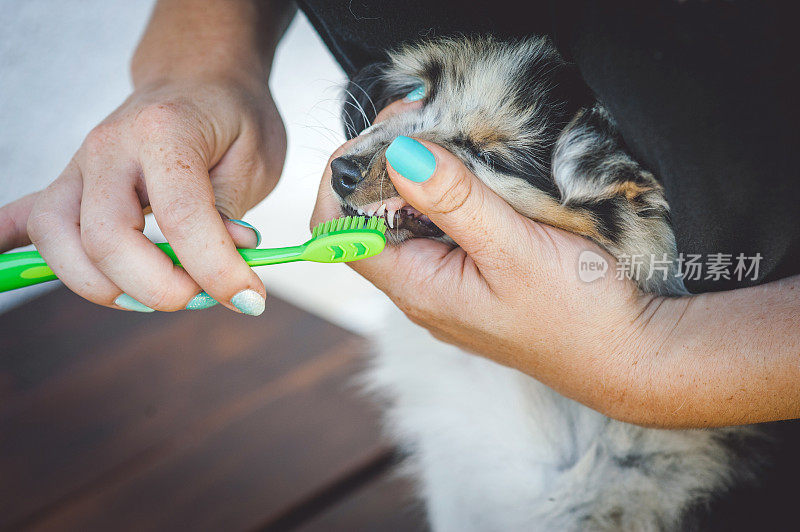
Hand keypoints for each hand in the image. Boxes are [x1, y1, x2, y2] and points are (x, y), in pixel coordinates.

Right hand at [0, 79, 284, 314]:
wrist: (198, 77)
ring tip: (156, 294)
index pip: (181, 217)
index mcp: (165, 132)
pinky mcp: (69, 183)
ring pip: (56, 239)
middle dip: (156, 288)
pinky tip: (3, 263)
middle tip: (203, 296)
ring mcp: (80, 165)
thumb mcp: (256, 160)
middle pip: (104, 237)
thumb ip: (233, 215)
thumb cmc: (233, 115)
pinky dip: (8, 245)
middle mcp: (109, 147)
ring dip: (104, 286)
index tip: (249, 298)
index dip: (215, 269)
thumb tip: (225, 267)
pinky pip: (24, 217)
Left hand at [312, 134, 654, 417]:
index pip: (340, 231)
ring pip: (410, 217)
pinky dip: (450, 190)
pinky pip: (445, 225)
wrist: (632, 355)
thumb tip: (398, 155)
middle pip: (373, 217)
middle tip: (423, 116)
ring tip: (449, 132)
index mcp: (417, 288)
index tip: (380, 133)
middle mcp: (422, 288)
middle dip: (386, 163)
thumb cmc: (578, 314)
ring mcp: (450, 283)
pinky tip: (476, 168)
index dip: (344, 177)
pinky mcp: (477, 275)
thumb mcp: (514, 249)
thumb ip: (455, 201)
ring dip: (422, 173)